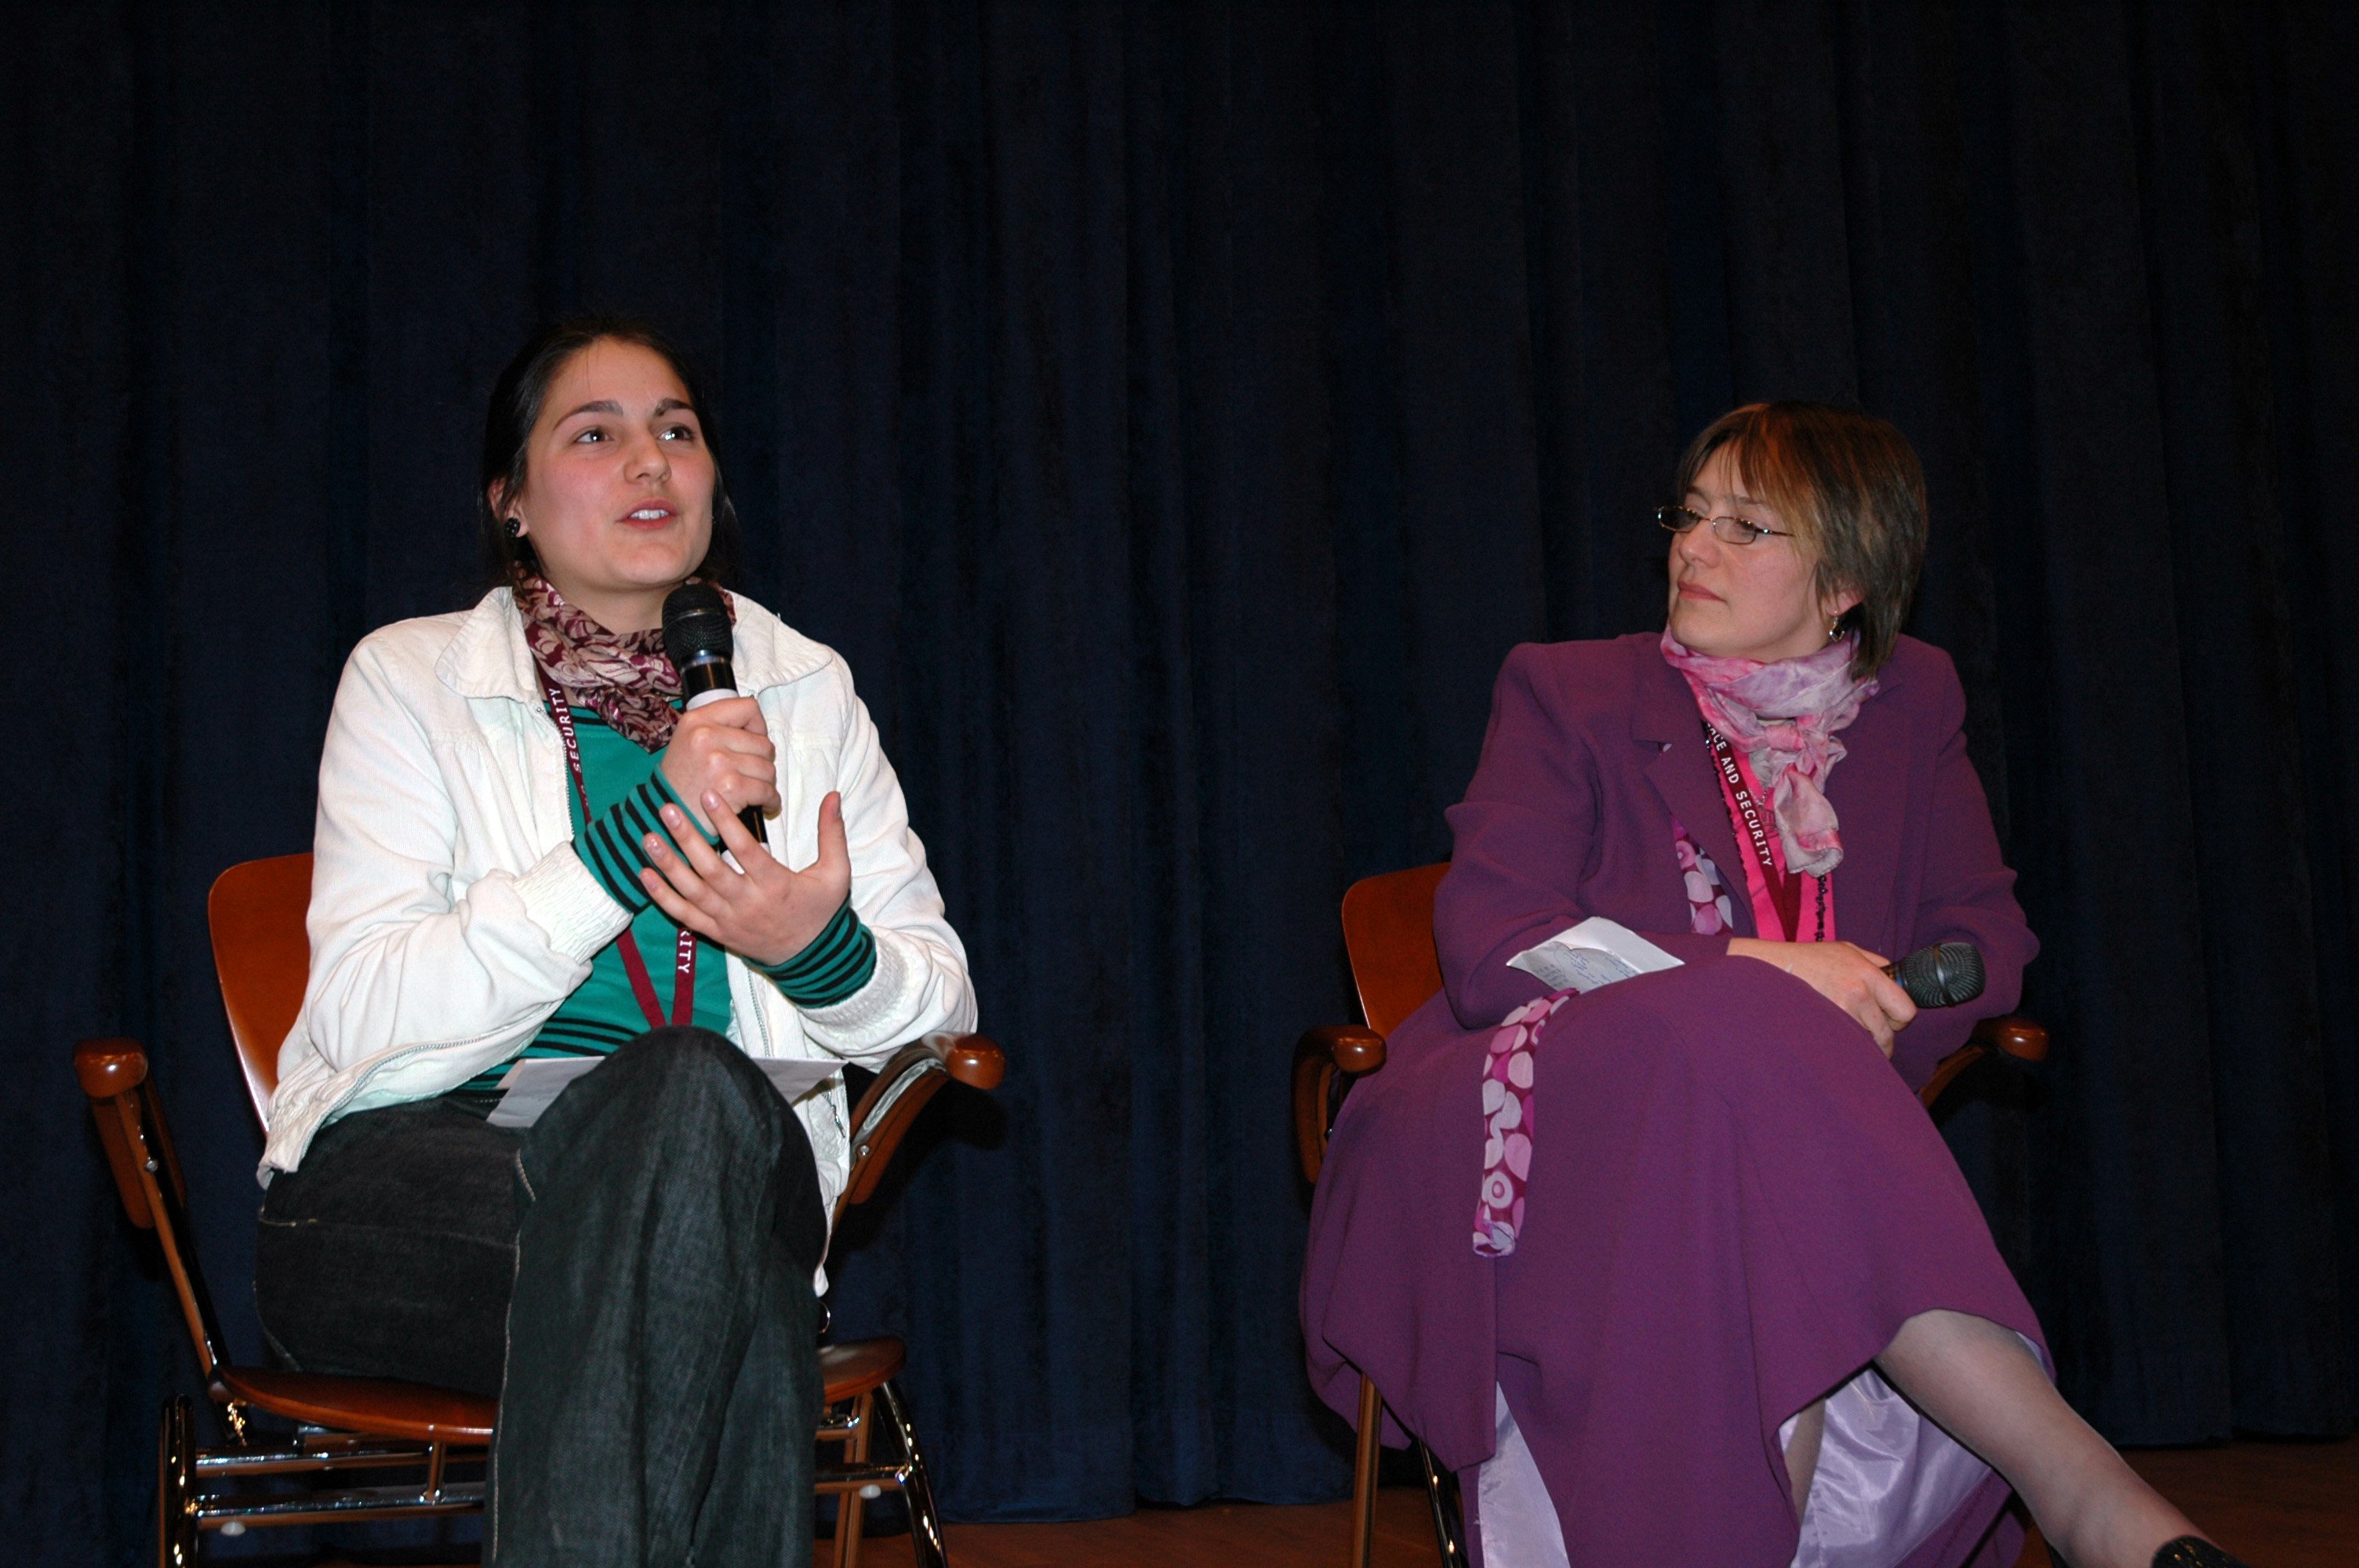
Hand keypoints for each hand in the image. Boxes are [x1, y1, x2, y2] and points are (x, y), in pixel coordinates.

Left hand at [637, 790, 854, 967]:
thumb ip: (832, 833)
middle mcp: (748, 904)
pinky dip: (663, 896)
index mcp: (776, 886)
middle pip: (711, 869)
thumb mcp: (836, 873)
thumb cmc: (821, 910)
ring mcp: (728, 920)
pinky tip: (644, 874)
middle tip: (668, 809)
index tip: (710, 795)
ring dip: (668, 864)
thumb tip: (834, 796)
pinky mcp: (716, 932)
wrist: (812, 958)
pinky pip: (684, 915)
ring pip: (692, 891)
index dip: (727, 823)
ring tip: (648, 837)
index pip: (747, 851)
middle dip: (687, 838)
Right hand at [658, 697, 778, 833]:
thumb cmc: (680, 780)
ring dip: (766, 783)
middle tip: (752, 773)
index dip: (758, 727)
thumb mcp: (689, 740)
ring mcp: (719, 761)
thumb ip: (719, 727)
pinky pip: (767, 790)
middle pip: (763, 743)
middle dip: (763, 762)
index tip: (754, 741)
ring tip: (755, 790)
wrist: (663, 815)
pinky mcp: (731, 786)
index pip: (749, 708)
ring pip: (768, 768)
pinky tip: (764, 804)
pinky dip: (770, 801)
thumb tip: (758, 729)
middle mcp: (707, 735)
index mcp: (698, 719)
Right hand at [1728, 938, 1916, 1058]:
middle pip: (1887, 1035)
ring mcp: (1839, 1012)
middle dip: (1880, 1039)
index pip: (1905, 1009)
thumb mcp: (1846, 949)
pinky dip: (1842, 1048)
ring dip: (1859, 1044)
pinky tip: (1831, 1037)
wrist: (1770, 967)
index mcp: (1867, 974)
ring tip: (1844, 1033)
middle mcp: (1857, 993)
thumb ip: (1875, 962)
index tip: (1889, 1020)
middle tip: (1867, 1034)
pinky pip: (1845, 1048)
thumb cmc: (1807, 958)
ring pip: (1865, 1045)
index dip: (1899, 1018)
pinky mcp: (1822, 1028)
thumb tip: (1896, 978)